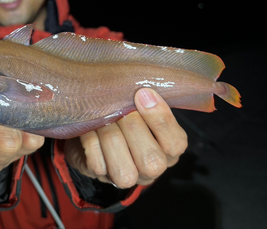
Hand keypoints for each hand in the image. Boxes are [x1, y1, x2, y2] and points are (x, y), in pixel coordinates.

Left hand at [64, 88, 187, 187]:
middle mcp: (151, 169)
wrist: (91, 125)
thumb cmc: (122, 110)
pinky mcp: (101, 176)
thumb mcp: (139, 103)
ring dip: (110, 136)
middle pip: (151, 160)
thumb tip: (144, 89)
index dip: (160, 119)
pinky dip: (91, 142)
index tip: (143, 93)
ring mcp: (126, 176)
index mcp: (168, 149)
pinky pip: (98, 165)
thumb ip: (146, 99)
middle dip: (133, 128)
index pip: (176, 144)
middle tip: (121, 108)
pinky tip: (90, 128)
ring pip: (124, 169)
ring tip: (103, 116)